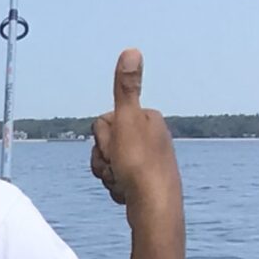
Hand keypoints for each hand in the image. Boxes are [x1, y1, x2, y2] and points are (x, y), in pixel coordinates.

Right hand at [91, 48, 179, 217]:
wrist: (155, 208)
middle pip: (106, 143)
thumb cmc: (140, 165)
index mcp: (147, 118)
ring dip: (108, 175)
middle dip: (104, 159)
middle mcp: (151, 136)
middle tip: (118, 168)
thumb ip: (126, 87)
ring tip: (122, 183)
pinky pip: (118, 181)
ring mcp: (149, 160)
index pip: (103, 122)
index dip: (103, 138)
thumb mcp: (128, 121)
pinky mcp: (146, 182)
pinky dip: (117, 188)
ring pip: (109, 164)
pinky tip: (127, 194)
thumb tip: (131, 50)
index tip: (118, 148)